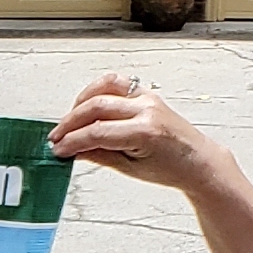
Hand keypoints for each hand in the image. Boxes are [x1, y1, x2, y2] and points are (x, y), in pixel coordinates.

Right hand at [48, 74, 236, 192]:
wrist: (196, 160)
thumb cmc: (170, 168)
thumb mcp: (130, 168)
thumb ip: (99, 155)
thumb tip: (73, 150)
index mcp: (145, 132)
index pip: (97, 133)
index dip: (72, 141)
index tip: (57, 150)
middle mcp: (146, 110)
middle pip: (96, 108)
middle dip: (70, 123)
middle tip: (56, 137)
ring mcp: (147, 98)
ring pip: (104, 89)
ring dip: (80, 103)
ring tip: (69, 121)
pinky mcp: (147, 93)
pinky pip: (117, 84)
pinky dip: (97, 90)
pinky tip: (86, 105)